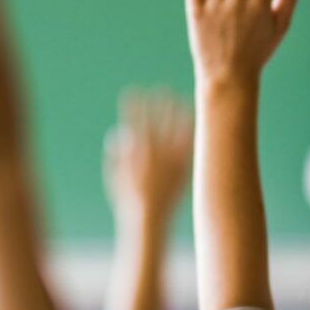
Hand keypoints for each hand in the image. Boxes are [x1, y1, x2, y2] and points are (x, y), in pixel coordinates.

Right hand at [105, 89, 192, 225]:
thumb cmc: (128, 201)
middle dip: (158, 104)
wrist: (149, 221)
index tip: (133, 90)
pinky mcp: (183, 170)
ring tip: (184, 99)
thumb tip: (118, 134)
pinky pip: (188, 147)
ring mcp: (171, 163)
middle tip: (162, 88)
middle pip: (157, 123)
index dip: (133, 106)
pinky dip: (191, 133)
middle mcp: (154, 156)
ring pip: (176, 132)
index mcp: (136, 155)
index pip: (134, 123)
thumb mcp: (114, 178)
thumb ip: (115, 155)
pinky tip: (195, 123)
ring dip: (178, 115)